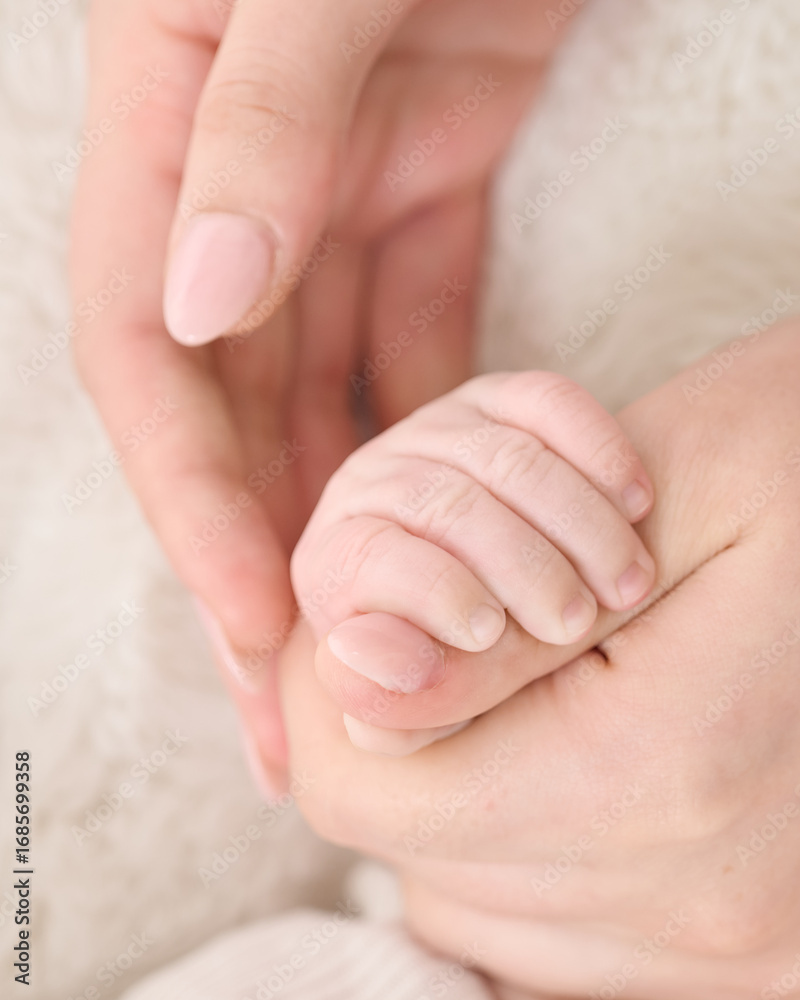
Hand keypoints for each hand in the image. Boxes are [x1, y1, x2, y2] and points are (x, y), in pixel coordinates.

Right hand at [69, 0, 572, 781]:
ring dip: (336, 513)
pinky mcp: (432, 171)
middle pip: (229, 403)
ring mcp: (337, 180)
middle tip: (292, 697)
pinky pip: (416, 327)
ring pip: (320, 386)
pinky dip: (423, 421)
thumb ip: (254, 119)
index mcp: (166, 123)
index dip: (191, 495)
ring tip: (361, 638)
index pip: (146, 352)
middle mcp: (238, 174)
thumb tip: (200, 302)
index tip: (254, 618)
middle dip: (258, 553)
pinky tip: (439, 508)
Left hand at [278, 324, 799, 996]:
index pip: (367, 793)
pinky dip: (540, 863)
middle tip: (467, 644)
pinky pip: (569, 951)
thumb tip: (353, 679)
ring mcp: (742, 950)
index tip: (374, 620)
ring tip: (536, 697)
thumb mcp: (666, 490)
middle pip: (421, 866)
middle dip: (408, 750)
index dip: (336, 696)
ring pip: (484, 916)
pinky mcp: (764, 960)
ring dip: (472, 809)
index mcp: (661, 773)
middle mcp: (704, 903)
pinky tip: (580, 766)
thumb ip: (495, 616)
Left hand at [291, 370, 653, 709]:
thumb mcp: (435, 696)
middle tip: (575, 622)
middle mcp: (374, 484)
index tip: (488, 635)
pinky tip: (637, 503)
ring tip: (626, 585)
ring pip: (506, 457)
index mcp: (337, 560)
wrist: (514, 586)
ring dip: (577, 522)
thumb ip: (402, 704)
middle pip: (444, 504)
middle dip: (520, 565)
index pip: (368, 557)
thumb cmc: (465, 659)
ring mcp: (435, 433)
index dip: (429, 592)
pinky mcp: (495, 397)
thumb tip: (361, 661)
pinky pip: (548, 400)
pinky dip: (599, 449)